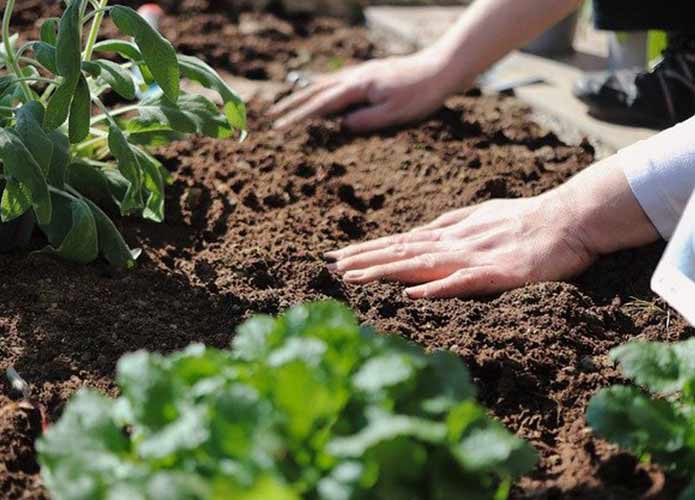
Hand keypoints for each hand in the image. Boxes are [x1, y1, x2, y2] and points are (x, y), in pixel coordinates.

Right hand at [269, 51, 458, 132]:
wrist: (440, 69)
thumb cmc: (420, 94)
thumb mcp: (394, 114)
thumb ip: (365, 121)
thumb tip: (341, 126)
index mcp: (358, 87)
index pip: (321, 105)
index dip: (299, 117)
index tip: (280, 128)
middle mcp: (355, 77)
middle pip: (316, 91)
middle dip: (292, 104)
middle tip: (272, 116)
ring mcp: (361, 73)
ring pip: (325, 83)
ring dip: (303, 94)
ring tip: (287, 103)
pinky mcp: (369, 73)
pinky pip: (337, 80)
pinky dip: (322, 86)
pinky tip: (320, 89)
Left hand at [325, 194, 596, 298]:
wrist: (570, 217)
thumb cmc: (527, 218)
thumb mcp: (481, 215)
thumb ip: (450, 224)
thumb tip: (421, 231)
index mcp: (451, 233)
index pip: (400, 242)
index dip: (367, 249)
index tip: (337, 256)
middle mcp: (454, 243)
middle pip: (401, 252)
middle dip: (363, 259)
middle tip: (328, 266)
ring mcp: (474, 257)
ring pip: (420, 265)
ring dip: (385, 271)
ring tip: (352, 278)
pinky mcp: (497, 273)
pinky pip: (462, 282)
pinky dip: (436, 288)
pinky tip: (411, 294)